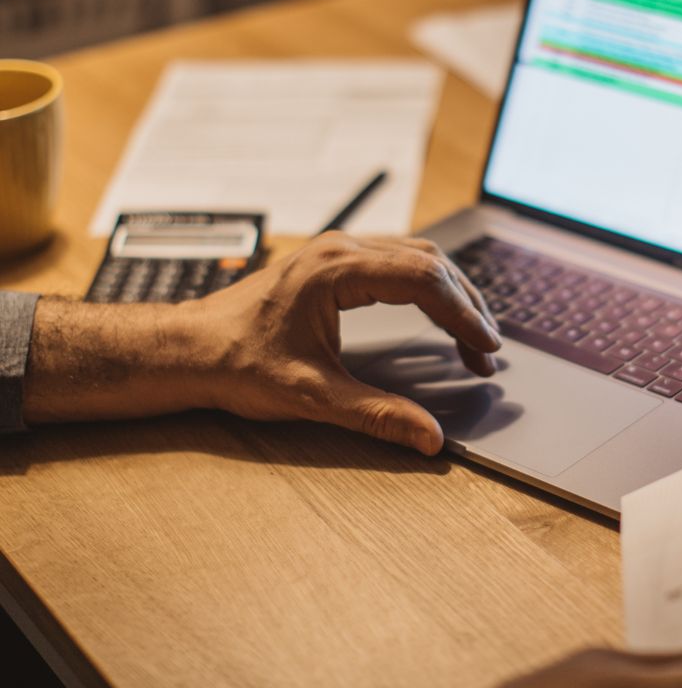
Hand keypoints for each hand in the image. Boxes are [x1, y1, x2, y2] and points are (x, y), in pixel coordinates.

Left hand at [189, 232, 500, 452]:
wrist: (190, 348)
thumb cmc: (238, 363)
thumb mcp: (312, 396)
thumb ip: (377, 415)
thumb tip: (429, 438)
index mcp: (337, 271)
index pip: (423, 280)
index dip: (463, 315)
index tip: (486, 349)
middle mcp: (341, 250)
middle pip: (428, 261)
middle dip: (466, 304)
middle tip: (487, 352)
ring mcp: (337, 251)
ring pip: (416, 256)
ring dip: (451, 293)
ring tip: (473, 337)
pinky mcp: (334, 262)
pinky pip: (397, 261)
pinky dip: (428, 287)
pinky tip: (438, 315)